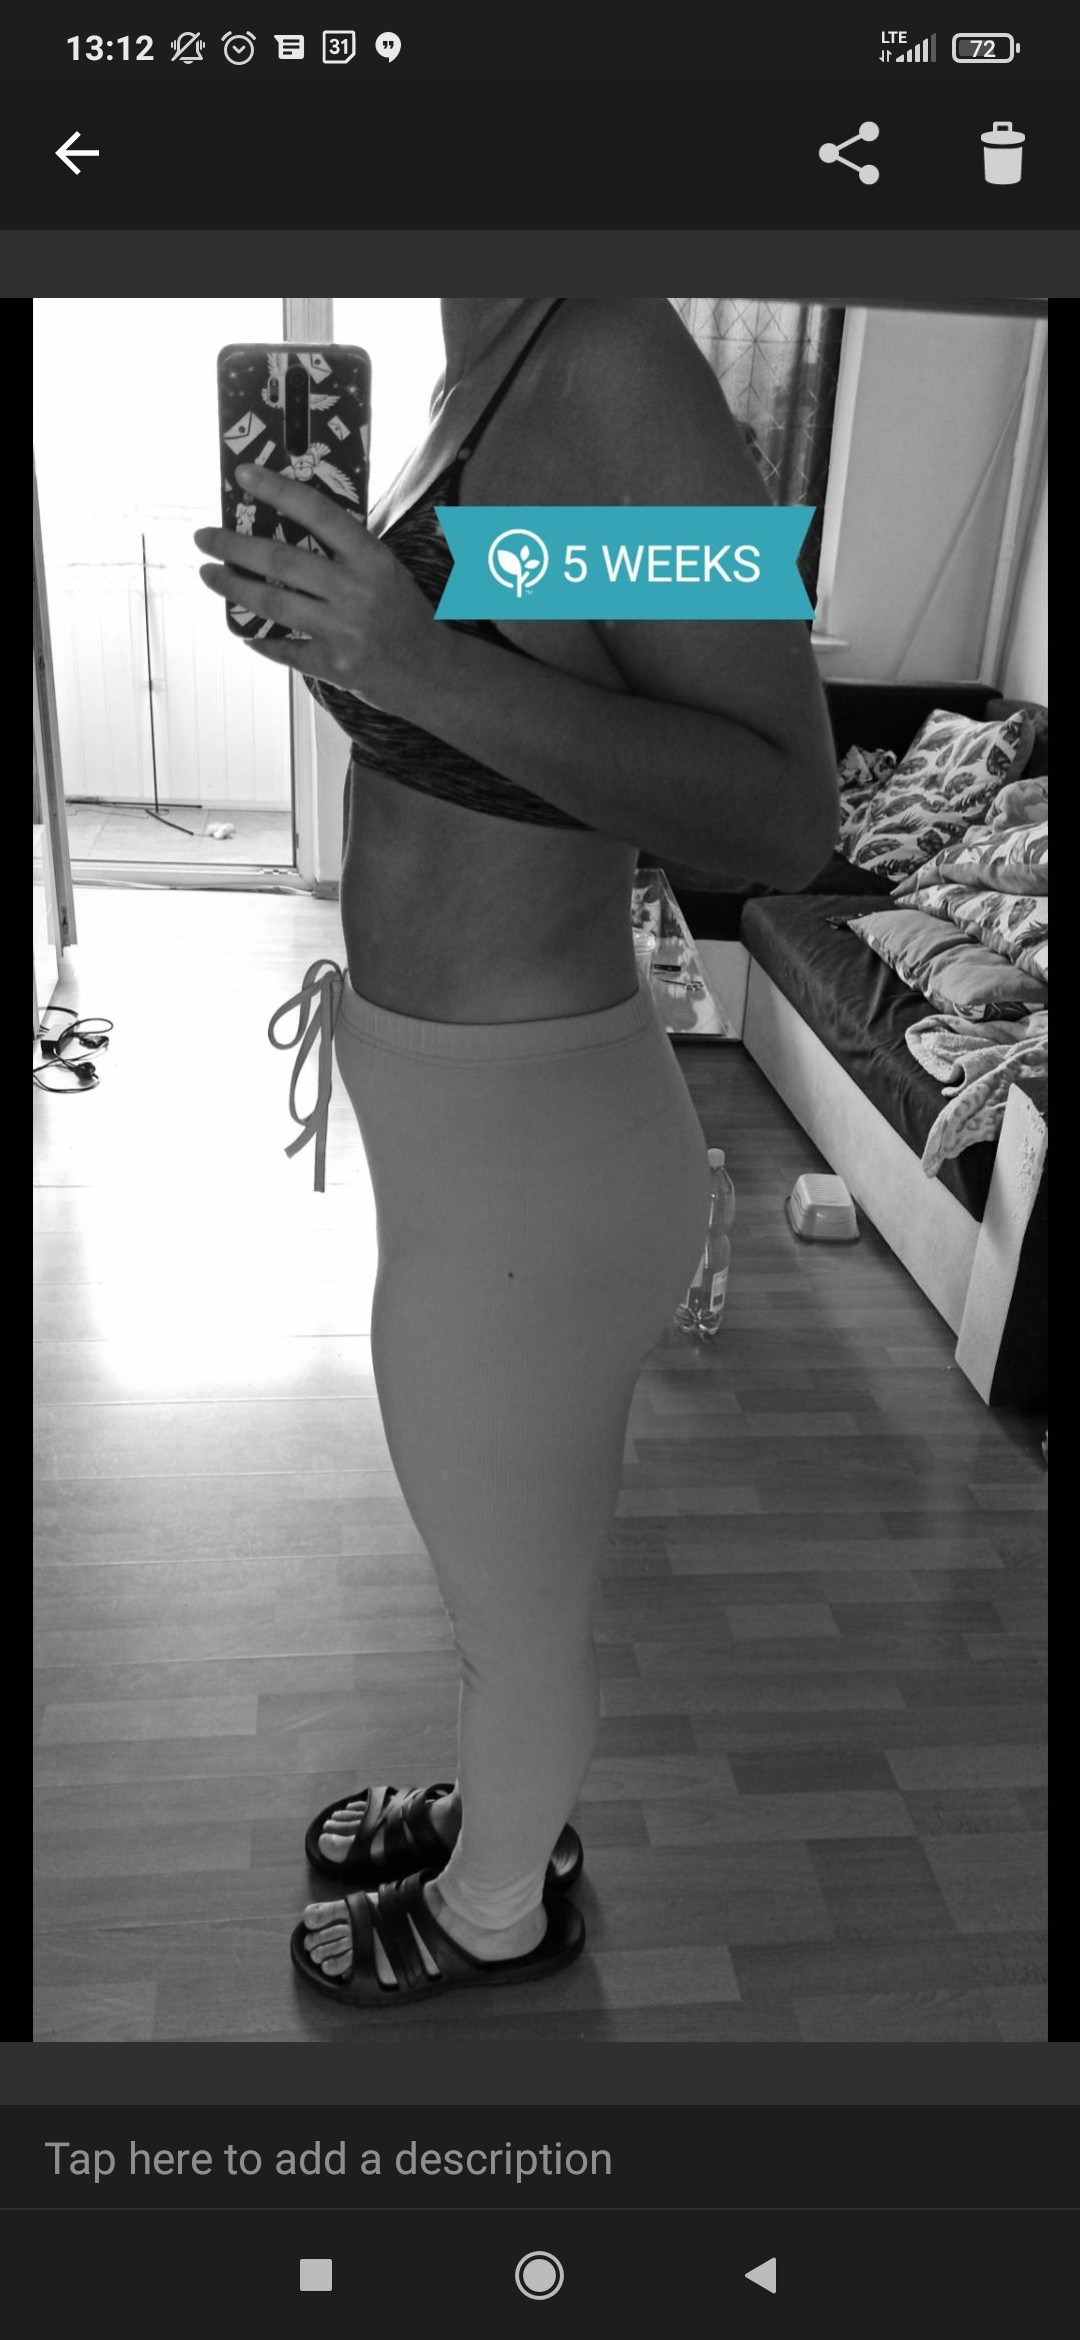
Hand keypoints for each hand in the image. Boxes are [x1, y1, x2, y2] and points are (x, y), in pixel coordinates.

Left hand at [193, 465, 436, 707]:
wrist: (433, 671)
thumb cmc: (405, 614)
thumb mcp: (385, 570)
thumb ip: (345, 553)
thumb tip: (286, 527)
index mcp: (371, 558)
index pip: (317, 512)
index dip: (277, 490)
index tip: (243, 474)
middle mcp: (355, 591)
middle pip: (281, 561)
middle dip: (233, 546)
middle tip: (204, 537)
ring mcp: (344, 631)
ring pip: (273, 604)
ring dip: (233, 587)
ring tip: (209, 574)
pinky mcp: (335, 666)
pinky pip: (285, 650)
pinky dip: (261, 641)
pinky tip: (243, 632)